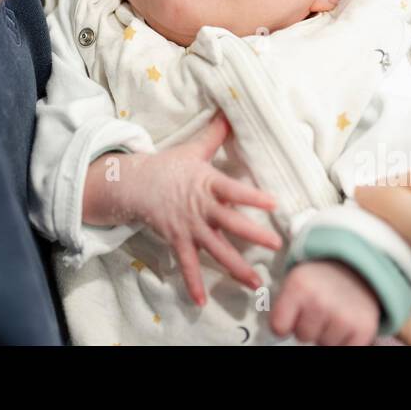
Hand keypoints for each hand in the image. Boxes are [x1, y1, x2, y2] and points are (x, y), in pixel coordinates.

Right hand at [83, 112, 282, 304]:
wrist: (134, 183)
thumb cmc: (169, 165)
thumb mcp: (192, 148)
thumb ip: (214, 133)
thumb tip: (229, 108)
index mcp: (206, 182)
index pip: (233, 189)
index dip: (253, 196)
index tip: (274, 202)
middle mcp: (200, 206)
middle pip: (230, 222)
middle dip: (253, 235)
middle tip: (276, 244)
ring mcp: (188, 226)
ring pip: (215, 249)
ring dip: (235, 266)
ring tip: (255, 282)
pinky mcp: (177, 240)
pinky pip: (187, 264)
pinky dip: (193, 283)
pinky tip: (201, 301)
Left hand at [271, 259, 380, 345]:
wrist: (356, 268)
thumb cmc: (320, 279)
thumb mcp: (295, 280)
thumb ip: (282, 305)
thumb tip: (275, 330)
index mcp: (298, 286)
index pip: (279, 327)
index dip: (283, 324)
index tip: (289, 317)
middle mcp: (320, 301)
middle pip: (302, 336)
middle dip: (307, 327)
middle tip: (316, 310)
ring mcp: (344, 316)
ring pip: (322, 344)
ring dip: (326, 333)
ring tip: (332, 314)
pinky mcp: (364, 328)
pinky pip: (345, 349)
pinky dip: (344, 340)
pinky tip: (344, 323)